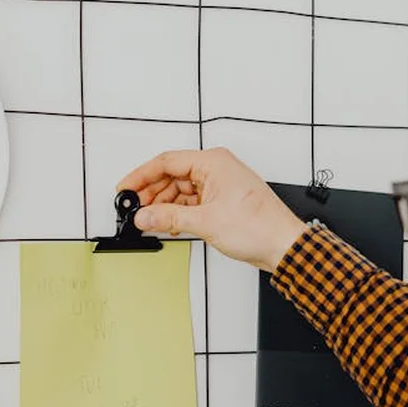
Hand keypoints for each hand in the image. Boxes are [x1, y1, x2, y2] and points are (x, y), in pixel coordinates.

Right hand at [117, 147, 306, 270]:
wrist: (283, 245)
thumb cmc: (259, 226)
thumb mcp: (205, 221)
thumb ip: (169, 217)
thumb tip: (145, 216)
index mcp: (213, 162)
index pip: (167, 161)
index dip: (141, 175)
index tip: (125, 189)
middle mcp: (216, 169)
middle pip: (172, 175)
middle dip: (151, 192)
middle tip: (134, 209)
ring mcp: (219, 185)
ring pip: (181, 190)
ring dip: (164, 205)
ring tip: (149, 220)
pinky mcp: (222, 201)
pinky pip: (192, 202)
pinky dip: (178, 212)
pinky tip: (167, 223)